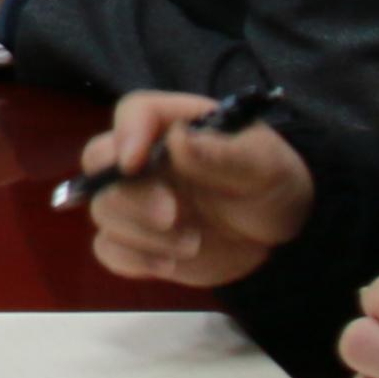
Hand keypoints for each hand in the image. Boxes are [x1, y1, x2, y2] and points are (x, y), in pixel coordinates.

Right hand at [80, 90, 313, 287]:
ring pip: (102, 208)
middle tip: (172, 216)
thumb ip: (224, 153)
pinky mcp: (137, 239)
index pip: (134, 112)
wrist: (278, 236)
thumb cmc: (271, 183)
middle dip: (129, 193)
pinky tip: (168, 265)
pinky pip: (108, 248)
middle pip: (99, 161)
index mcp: (174, 125)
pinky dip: (131, 259)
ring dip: (142, 233)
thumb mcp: (264, 164)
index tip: (136, 162)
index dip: (127, 133)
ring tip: (193, 244)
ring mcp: (137, 200)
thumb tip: (179, 140)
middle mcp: (145, 158)